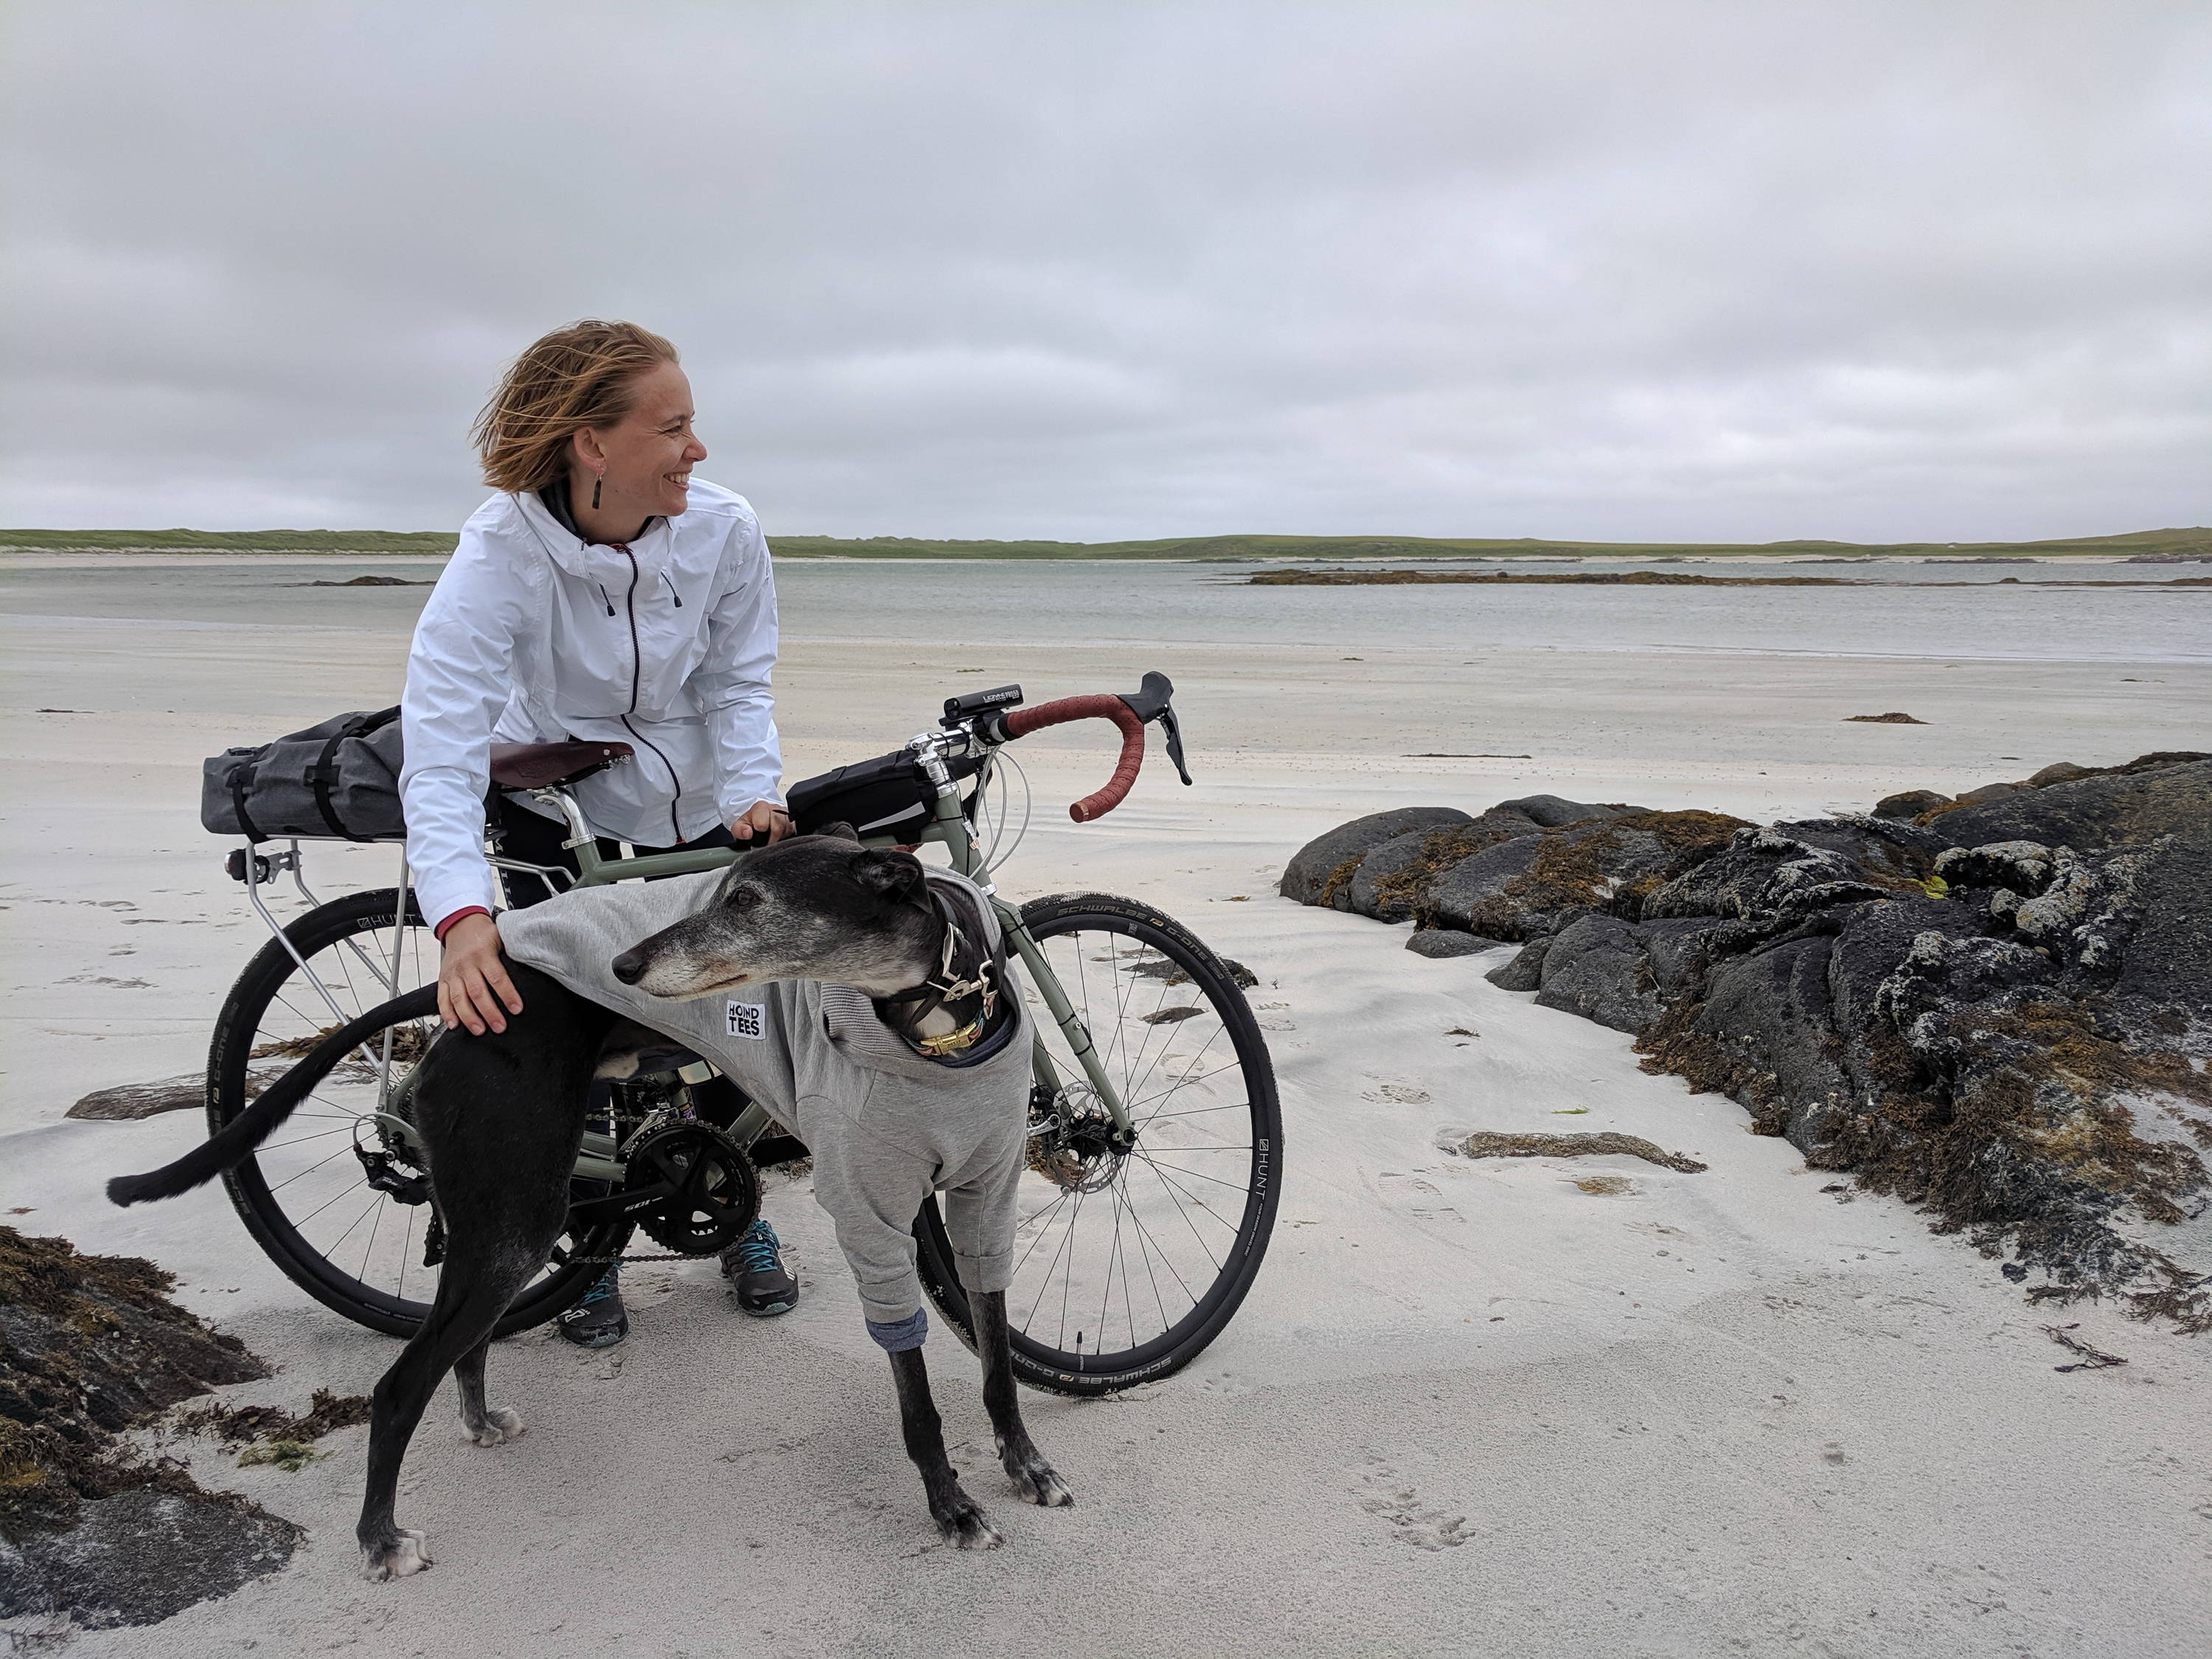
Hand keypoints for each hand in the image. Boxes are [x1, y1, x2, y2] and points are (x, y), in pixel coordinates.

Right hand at [437, 913, 521, 1034]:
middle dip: (489, 1012)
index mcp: (483, 953)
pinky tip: (454, 1025)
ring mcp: (453, 972)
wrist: (461, 924)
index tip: (517, 1009)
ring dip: (469, 1017)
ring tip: (480, 1030)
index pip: (497, 978)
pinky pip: (442, 998)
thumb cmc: (484, 934)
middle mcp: (466, 964)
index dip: (507, 995)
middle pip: (478, 992)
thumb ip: (513, 954)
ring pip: (459, 998)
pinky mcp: (443, 978)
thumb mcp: (502, 938)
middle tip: (500, 1027)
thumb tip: (535, 967)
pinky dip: (446, 1013)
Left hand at [731, 799, 791, 843]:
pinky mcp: (793, 819)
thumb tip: (748, 833)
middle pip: (778, 827)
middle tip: (766, 844)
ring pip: (787, 829)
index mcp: (761, 807)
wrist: (759, 818)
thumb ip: (739, 830)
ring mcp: (786, 813)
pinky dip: (786, 837)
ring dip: (779, 838)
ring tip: (771, 839)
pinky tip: (779, 837)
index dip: (759, 835)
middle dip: (771, 840)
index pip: (762, 824)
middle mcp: (775, 808)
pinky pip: (794, 831)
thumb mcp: (739, 826)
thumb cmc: (750, 822)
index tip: (756, 840)